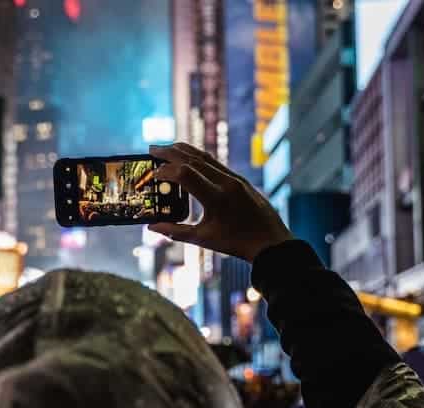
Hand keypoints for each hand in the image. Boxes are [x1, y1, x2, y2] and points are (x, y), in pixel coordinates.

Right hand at [149, 143, 293, 260]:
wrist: (271, 242)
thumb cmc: (236, 243)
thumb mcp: (204, 239)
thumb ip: (175, 231)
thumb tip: (152, 227)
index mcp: (217, 198)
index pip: (185, 175)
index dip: (166, 171)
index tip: (152, 175)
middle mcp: (227, 183)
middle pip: (193, 159)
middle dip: (170, 153)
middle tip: (152, 149)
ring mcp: (235, 179)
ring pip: (205, 157)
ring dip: (184, 150)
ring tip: (167, 148)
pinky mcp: (240, 179)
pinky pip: (216, 163)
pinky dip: (198, 158)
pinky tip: (188, 158)